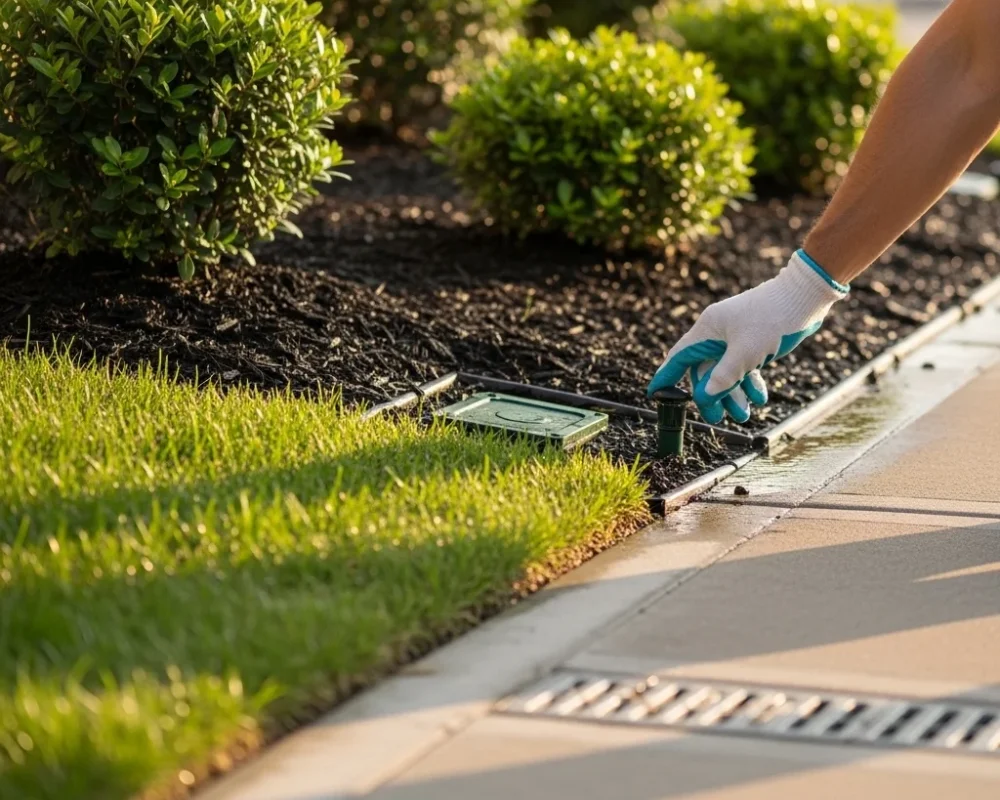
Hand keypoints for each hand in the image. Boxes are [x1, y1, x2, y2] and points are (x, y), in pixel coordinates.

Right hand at [647, 250, 848, 423]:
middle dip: (712, 395)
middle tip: (718, 418)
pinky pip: (744, 366)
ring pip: (726, 372)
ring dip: (734, 394)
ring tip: (745, 414)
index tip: (655, 394)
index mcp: (707, 330)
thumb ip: (723, 376)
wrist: (805, 296)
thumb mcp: (746, 352)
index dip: (666, 377)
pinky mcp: (752, 340)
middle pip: (705, 370)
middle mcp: (717, 333)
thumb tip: (704, 396)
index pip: (679, 358)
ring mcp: (735, 337)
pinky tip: (760, 396)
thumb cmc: (773, 317)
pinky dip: (749, 382)